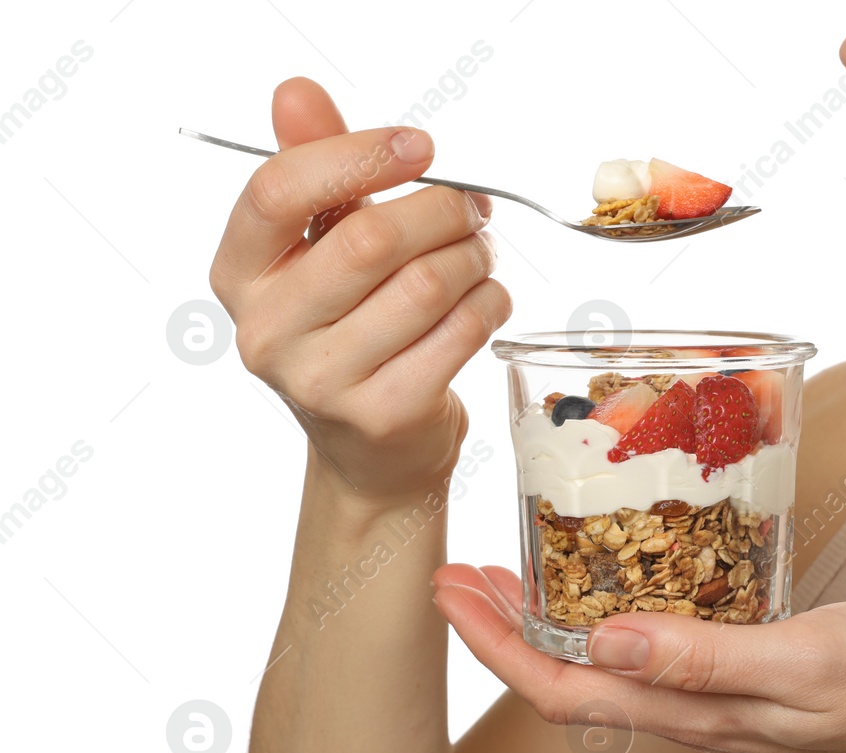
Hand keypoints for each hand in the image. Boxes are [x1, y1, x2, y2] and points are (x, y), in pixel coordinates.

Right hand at [209, 78, 510, 501]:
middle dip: (442, 210)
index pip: (278, 192)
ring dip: (474, 257)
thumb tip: (296, 91)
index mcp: (239, 275)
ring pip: (426, 285)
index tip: (419, 146)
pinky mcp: (385, 412)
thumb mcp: (320, 248)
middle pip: (370, 239)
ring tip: (480, 254)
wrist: (373, 451)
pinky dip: (490, 302)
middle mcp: (267, 331)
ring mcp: (322, 380)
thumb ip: (315, 169)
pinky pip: (460, 332)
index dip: (357, 155)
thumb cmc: (351, 330)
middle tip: (473, 207)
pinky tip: (487, 299)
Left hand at [430, 563, 845, 752]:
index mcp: (693, 707)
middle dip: (502, 630)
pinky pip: (652, 655)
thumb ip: (708, 656)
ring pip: (605, 668)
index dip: (493, 643)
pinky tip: (619, 584)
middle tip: (456, 572)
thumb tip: (604, 640)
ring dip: (547, 624)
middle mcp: (690, 710)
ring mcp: (717, 700)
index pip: (561, 686)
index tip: (444, 589)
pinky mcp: (745, 680)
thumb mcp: (804, 660)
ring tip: (513, 572)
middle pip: (567, 678)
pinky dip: (608, 616)